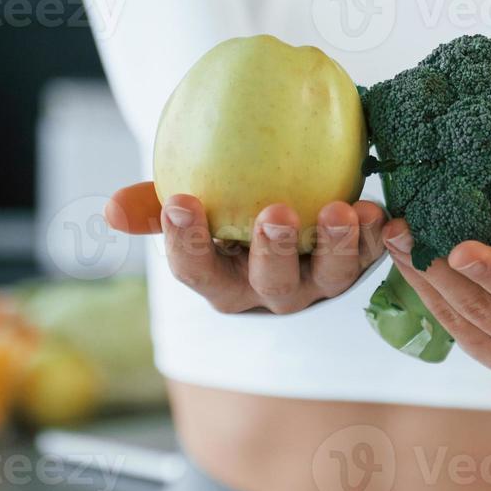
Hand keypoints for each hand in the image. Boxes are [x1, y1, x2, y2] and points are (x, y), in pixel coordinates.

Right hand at [105, 182, 387, 313]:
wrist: (287, 199)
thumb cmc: (223, 204)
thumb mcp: (190, 205)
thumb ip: (153, 204)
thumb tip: (110, 209)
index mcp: (220, 279)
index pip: (195, 270)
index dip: (186, 242)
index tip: (181, 202)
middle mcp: (268, 290)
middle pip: (269, 281)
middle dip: (273, 250)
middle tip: (275, 212)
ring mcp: (316, 283)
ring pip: (328, 276)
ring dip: (335, 244)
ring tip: (341, 209)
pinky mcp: (356, 265)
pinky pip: (370, 254)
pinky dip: (377, 236)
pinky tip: (380, 209)